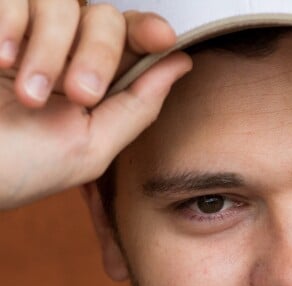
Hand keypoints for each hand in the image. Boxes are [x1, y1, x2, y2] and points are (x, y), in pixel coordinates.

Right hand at [0, 0, 191, 208]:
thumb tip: (180, 64)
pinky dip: (10, 25)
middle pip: (104, 17)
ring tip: (30, 95)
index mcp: (92, 83)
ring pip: (59, 2)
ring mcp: (21, 32)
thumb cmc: (18, 168)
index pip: (129, 41)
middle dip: (99, 54)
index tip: (161, 37)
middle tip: (81, 94)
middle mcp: (61, 53)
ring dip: (51, 49)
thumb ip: (137, 107)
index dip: (148, 31)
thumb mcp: (89, 148)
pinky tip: (0, 61)